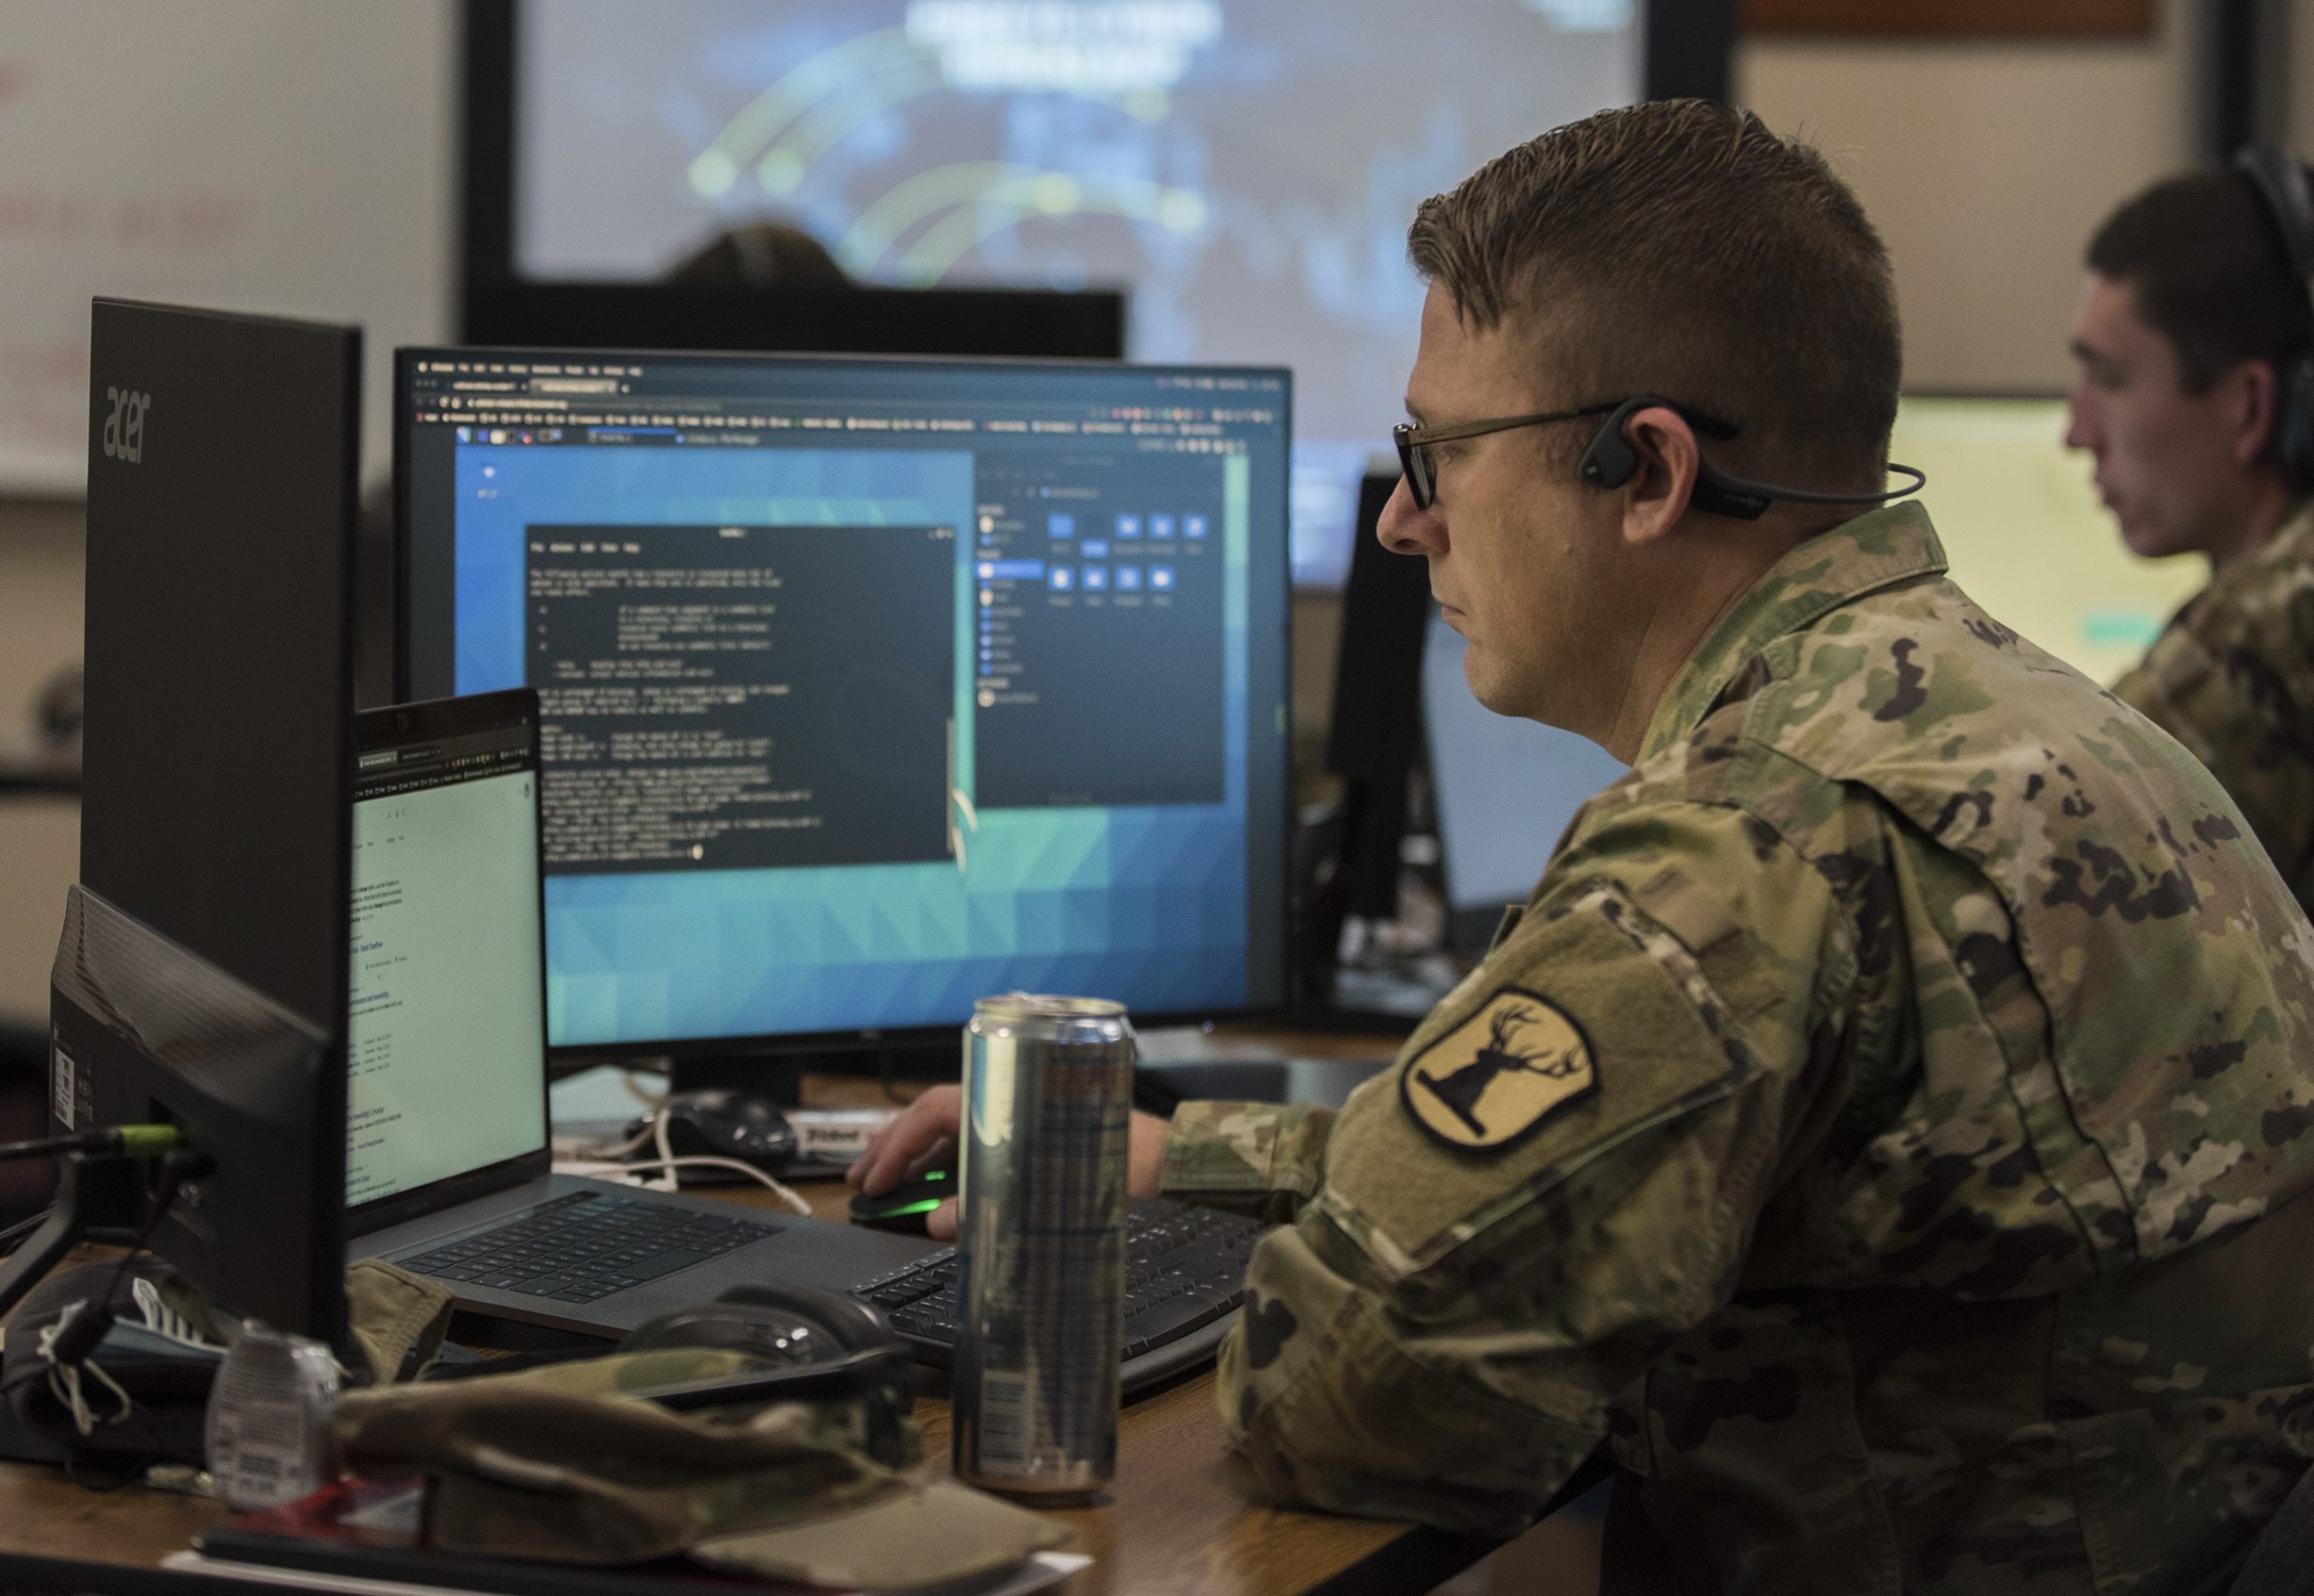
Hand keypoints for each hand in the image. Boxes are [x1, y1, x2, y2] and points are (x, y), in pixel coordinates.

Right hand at [847, 1084, 1172, 1241]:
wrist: (1170, 1161)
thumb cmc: (1119, 1163)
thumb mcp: (1047, 1191)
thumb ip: (989, 1208)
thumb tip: (938, 1223)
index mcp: (1007, 1095)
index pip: (932, 1113)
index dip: (895, 1147)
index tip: (872, 1181)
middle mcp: (1009, 1097)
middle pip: (933, 1115)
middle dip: (892, 1146)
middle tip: (859, 1179)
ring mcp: (1019, 1112)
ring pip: (953, 1126)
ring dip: (916, 1151)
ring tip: (884, 1181)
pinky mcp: (1032, 1132)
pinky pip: (978, 1138)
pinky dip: (949, 1157)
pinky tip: (933, 1182)